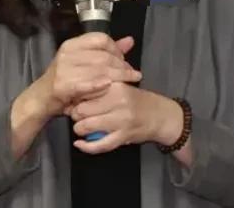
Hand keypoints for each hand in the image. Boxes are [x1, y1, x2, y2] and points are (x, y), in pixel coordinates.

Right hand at [37, 33, 141, 118]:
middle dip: (122, 65)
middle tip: (133, 74)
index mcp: (73, 44)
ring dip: (117, 76)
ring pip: (98, 69)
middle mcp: (67, 53)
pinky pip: (86, 83)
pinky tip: (110, 86)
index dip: (116, 49)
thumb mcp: (84, 62)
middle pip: (103, 55)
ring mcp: (63, 69)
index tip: (125, 60)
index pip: (101, 39)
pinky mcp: (62, 85)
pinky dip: (99, 84)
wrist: (40, 99)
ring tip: (129, 81)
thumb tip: (129, 40)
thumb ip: (107, 51)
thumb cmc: (65, 80)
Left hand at [69, 84, 183, 153]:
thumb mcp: (120, 88)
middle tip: (77, 116)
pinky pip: (100, 145)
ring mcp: (121, 120)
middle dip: (75, 114)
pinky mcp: (124, 136)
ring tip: (81, 128)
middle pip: (83, 109)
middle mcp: (118, 101)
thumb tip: (74, 95)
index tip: (73, 101)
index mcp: (115, 86)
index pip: (86, 91)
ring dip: (80, 129)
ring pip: (88, 126)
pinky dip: (87, 147)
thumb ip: (100, 90)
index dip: (75, 98)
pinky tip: (80, 144)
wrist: (160, 115)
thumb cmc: (137, 100)